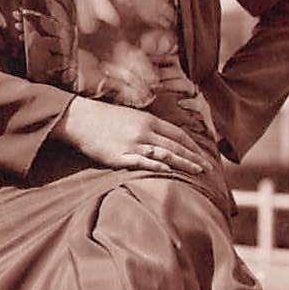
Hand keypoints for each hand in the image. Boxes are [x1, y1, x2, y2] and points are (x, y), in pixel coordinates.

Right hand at [51, 97, 206, 175]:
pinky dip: (157, 165)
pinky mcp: (120, 156)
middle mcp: (144, 131)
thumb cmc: (105, 118)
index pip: (178, 134)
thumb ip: (149, 127)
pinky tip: (169, 171)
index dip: (193, 146)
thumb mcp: (131, 117)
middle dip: (194, 157)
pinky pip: (142, 161)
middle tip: (208, 168)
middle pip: (175, 146)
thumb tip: (164, 138)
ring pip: (165, 154)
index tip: (203, 155)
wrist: (80, 119)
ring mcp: (133, 144)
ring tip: (197, 172)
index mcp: (149, 120)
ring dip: (183, 164)